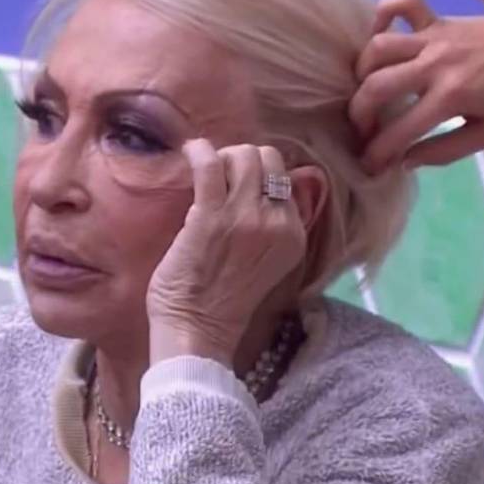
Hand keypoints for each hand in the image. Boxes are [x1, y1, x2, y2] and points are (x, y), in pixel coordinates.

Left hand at [146, 140, 307, 366]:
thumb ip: (271, 225)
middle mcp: (277, 221)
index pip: (285, 178)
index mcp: (294, 234)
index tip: (237, 183)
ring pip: (242, 156)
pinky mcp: (211, 217)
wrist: (197, 331)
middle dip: (241, 159)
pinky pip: (209, 165)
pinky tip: (190, 153)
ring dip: (221, 156)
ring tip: (204, 171)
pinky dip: (198, 152)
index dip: (259, 174)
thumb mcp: (269, 261)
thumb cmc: (224, 301)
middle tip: (220, 177)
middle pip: (266, 158)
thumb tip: (257, 184)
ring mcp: (246, 217)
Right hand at [350, 0, 483, 171]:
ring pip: (378, 48)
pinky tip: (382, 36)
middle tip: (363, 130)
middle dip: (359, 115)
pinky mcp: (438, 19)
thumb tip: (406, 160)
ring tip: (367, 89)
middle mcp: (434, 65)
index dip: (377, 154)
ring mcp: (434, 38)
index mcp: (450, 97)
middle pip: (374, 87)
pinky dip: (383, 15)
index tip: (369, 166)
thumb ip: (446, 150)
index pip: (399, 131)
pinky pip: (402, 4)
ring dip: (362, 72)